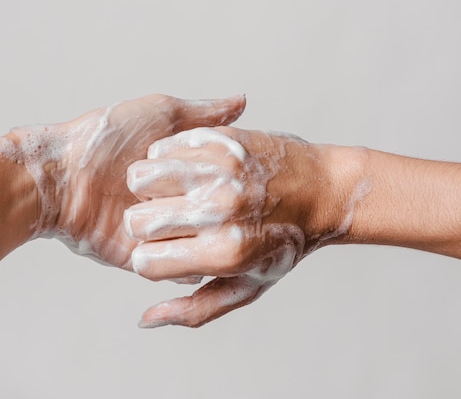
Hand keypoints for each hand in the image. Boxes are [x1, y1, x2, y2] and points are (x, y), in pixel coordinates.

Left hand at [0, 95, 245, 268]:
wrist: (59, 175)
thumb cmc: (104, 137)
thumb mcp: (161, 113)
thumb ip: (203, 113)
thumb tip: (240, 102)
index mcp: (177, 176)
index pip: (221, 184)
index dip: (230, 179)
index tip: (237, 174)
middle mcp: (170, 205)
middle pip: (216, 217)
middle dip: (216, 211)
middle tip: (215, 202)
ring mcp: (158, 232)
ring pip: (202, 245)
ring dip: (197, 233)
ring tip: (187, 218)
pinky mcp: (142, 256)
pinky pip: (179, 269)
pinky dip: (184, 261)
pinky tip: (187, 243)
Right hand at [125, 126, 368, 326]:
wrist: (325, 190)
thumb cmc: (283, 243)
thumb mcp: (246, 286)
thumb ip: (195, 309)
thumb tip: (145, 320)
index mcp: (225, 253)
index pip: (144, 261)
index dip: (152, 258)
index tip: (172, 250)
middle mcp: (219, 210)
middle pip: (136, 220)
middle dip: (147, 224)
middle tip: (175, 220)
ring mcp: (218, 170)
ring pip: (140, 177)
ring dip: (152, 188)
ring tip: (177, 193)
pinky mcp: (219, 140)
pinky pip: (161, 148)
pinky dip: (168, 160)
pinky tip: (192, 171)